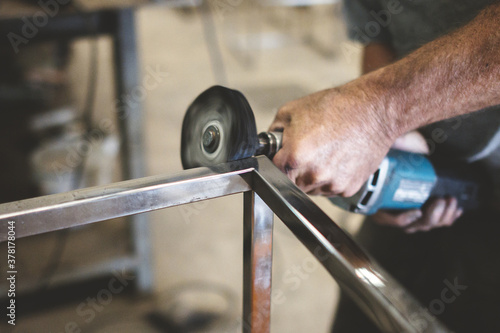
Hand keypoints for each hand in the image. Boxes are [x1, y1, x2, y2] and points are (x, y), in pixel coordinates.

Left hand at [269, 85, 394, 196]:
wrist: (373, 111)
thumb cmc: (335, 107)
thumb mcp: (291, 111)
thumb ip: (273, 133)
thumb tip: (267, 147)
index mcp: (295, 158)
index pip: (272, 171)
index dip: (278, 161)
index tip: (284, 155)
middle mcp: (313, 175)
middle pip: (292, 184)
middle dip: (294, 170)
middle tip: (308, 150)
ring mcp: (332, 184)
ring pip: (311, 189)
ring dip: (312, 176)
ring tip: (325, 152)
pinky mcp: (348, 188)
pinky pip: (330, 189)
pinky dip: (331, 178)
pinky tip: (338, 158)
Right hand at [372, 131, 462, 232]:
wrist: (387, 175)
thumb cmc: (383, 169)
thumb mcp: (383, 161)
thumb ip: (391, 150)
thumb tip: (399, 140)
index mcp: (382, 209)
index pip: (394, 221)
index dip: (405, 219)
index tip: (417, 210)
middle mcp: (397, 216)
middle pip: (417, 225)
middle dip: (432, 215)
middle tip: (439, 200)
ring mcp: (411, 218)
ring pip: (430, 224)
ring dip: (444, 215)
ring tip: (450, 200)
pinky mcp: (424, 216)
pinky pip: (439, 222)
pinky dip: (449, 217)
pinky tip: (456, 208)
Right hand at [372, 197, 462, 232]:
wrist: (372, 198)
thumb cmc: (377, 205)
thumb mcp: (381, 213)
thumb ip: (396, 219)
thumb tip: (417, 213)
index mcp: (406, 224)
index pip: (426, 222)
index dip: (435, 212)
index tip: (437, 199)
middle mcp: (416, 224)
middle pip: (435, 222)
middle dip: (444, 210)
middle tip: (444, 197)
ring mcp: (423, 220)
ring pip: (442, 221)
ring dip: (450, 210)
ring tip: (452, 199)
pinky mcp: (428, 214)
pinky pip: (445, 220)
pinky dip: (453, 215)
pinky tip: (458, 210)